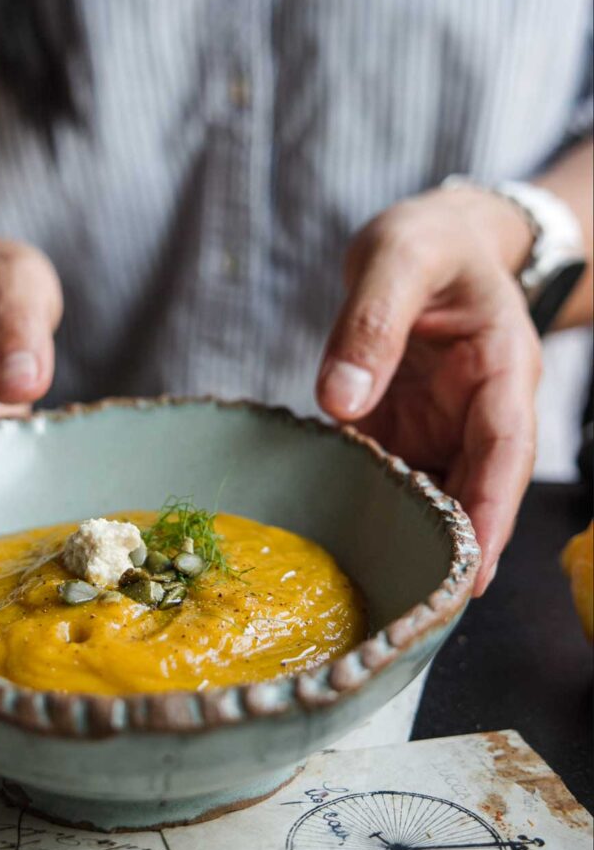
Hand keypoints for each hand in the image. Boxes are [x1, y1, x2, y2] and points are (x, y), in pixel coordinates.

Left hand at [316, 186, 541, 595]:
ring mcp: (443, 424)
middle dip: (453, 549)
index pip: (506, 450)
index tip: (471, 573)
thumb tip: (342, 399)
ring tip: (377, 593)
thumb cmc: (428, 240)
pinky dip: (375, 507)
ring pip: (437, 494)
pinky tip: (343, 538)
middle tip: (415, 610)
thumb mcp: (397, 258)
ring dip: (413, 539)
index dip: (493, 514)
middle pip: (476, 490)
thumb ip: (371, 323)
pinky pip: (396, 476)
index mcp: (501, 367)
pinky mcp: (407, 427)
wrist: (431, 239)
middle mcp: (479, 408)